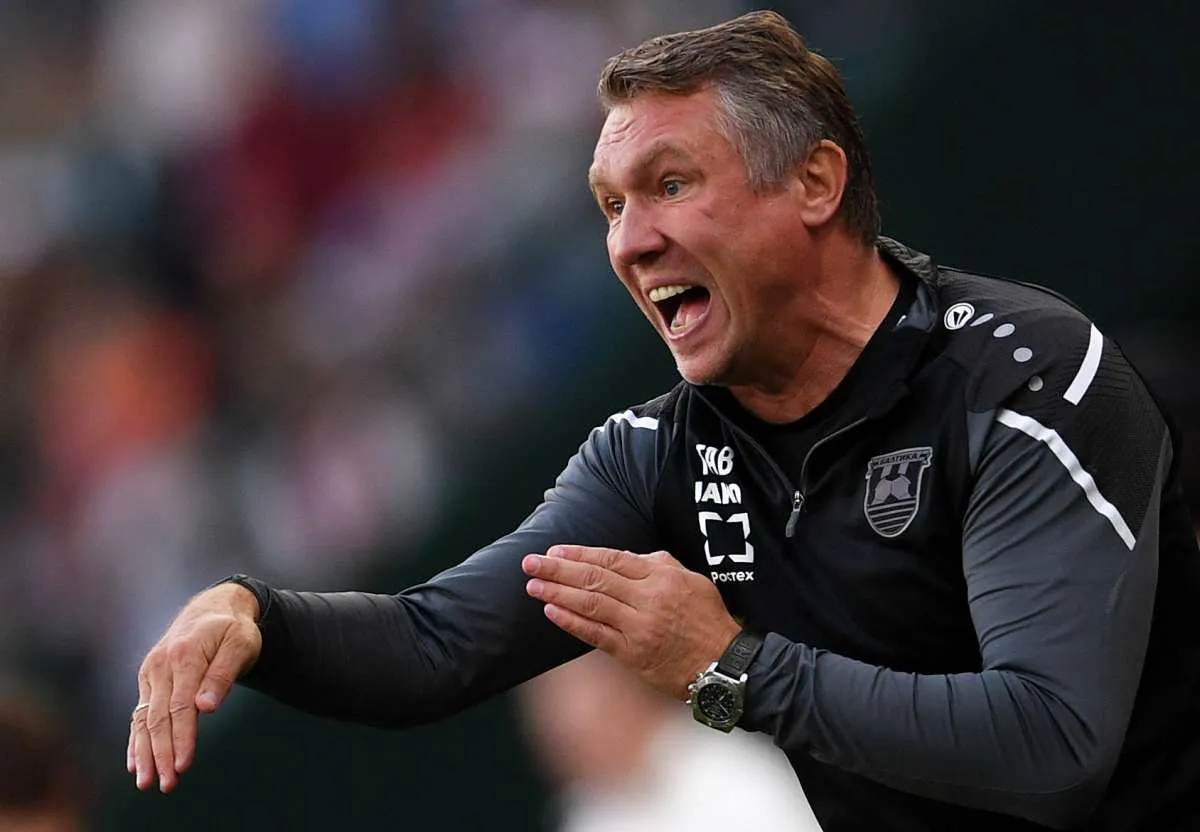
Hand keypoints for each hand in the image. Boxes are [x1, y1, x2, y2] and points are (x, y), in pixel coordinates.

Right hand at [127, 582, 261, 792]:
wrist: (213, 607)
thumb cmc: (233, 628)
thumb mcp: (240, 643)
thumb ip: (224, 674)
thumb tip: (205, 708)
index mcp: (184, 655)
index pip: (181, 706)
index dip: (181, 738)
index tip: (183, 765)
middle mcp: (161, 664)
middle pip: (159, 717)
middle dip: (161, 754)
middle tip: (166, 784)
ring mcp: (151, 672)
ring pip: (144, 719)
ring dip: (144, 753)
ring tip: (147, 782)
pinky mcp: (149, 679)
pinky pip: (140, 713)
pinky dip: (136, 739)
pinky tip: (135, 764)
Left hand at [522, 545, 740, 698]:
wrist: (722, 664)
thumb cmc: (708, 621)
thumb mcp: (693, 581)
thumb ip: (659, 565)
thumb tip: (629, 558)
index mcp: (661, 577)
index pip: (612, 559)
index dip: (580, 554)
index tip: (555, 550)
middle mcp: (648, 599)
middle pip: (595, 578)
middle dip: (558, 569)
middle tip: (531, 563)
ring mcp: (639, 627)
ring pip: (591, 604)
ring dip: (558, 594)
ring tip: (534, 585)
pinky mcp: (633, 654)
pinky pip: (596, 635)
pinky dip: (571, 623)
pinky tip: (552, 612)